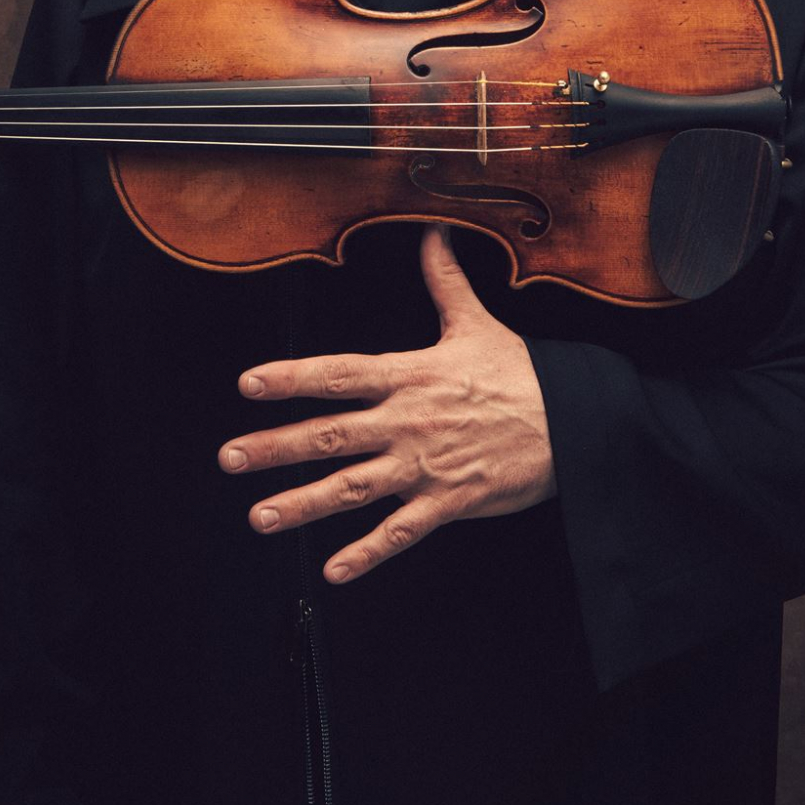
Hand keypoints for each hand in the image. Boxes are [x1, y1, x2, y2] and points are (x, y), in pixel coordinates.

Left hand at [219, 223, 555, 582]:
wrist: (576, 423)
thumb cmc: (524, 375)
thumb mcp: (478, 323)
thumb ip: (445, 281)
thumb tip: (433, 232)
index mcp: (410, 375)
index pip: (339, 374)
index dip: (292, 377)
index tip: (247, 383)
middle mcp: (408, 421)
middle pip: (330, 434)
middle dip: (276, 447)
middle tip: (229, 458)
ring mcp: (425, 465)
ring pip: (353, 487)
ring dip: (304, 504)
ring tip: (260, 517)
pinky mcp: (448, 501)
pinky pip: (400, 532)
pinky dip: (366, 553)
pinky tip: (332, 572)